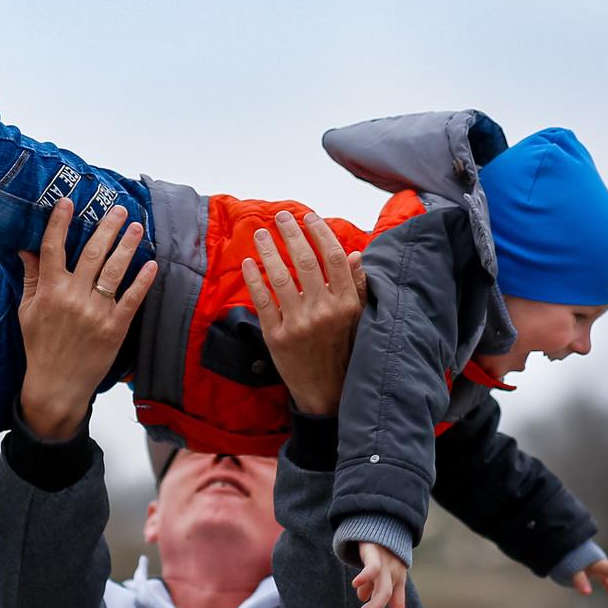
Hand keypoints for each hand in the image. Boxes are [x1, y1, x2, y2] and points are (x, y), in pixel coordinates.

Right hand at [16, 200, 156, 440]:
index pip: (53, 249)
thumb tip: (27, 249)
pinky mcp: (115, 328)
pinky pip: (132, 299)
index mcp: (49, 292)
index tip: (68, 202)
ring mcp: (96, 312)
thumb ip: (31, 279)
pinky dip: (143, 280)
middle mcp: (73, 298)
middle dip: (106, 227)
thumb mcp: (27, 312)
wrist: (57, 385)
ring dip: (127, 245)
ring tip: (136, 226)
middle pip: (92, 253)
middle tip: (118, 208)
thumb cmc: (41, 348)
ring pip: (114, 271)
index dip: (60, 223)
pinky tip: (152, 264)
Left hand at [243, 211, 366, 415]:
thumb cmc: (342, 349)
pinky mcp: (276, 337)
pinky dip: (254, 278)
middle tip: (282, 217)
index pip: (334, 258)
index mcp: (346, 304)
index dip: (321, 233)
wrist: (325, 391)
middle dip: (292, 233)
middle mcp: (324, 312)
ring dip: (269, 250)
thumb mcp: (357, 319)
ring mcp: (298, 325)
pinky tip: (249, 263)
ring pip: (282, 277)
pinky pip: (262, 300)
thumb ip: (356, 286)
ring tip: (261, 234)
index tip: (310, 217)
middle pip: (307, 261)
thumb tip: (355, 254)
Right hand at [347, 541, 408, 607]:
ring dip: (371, 606)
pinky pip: (373, 568)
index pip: (399, 605)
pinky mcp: (376, 553)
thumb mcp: (377, 570)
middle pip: (387, 599)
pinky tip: (355, 585)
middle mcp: (395, 574)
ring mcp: (387, 564)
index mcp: (398, 580)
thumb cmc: (379, 548)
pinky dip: (365, 578)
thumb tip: (363, 597)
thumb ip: (372, 585)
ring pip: (382, 590)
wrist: (380, 521)